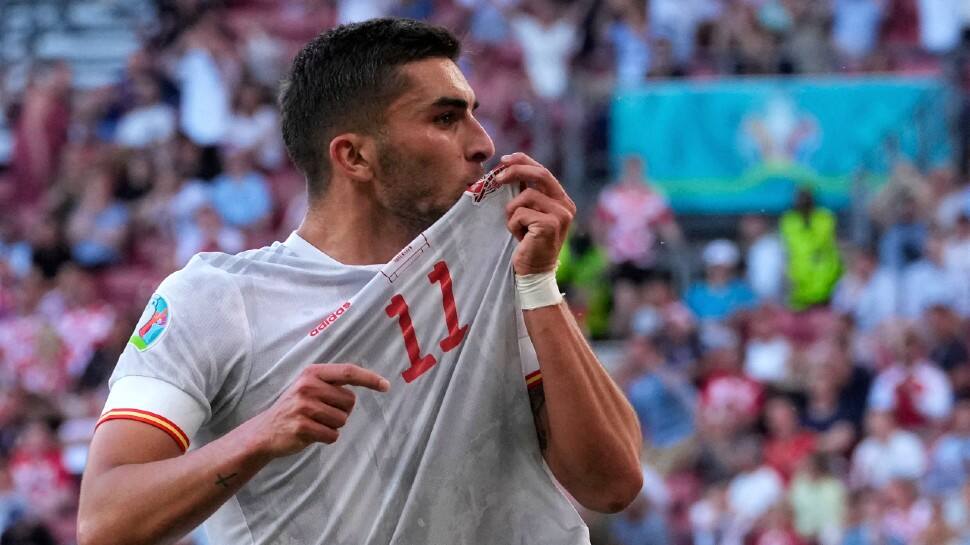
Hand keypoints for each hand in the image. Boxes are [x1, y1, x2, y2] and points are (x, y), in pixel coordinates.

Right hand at [248, 364, 389, 458]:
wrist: (265, 431)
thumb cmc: (295, 408)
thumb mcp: (309, 386)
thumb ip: (332, 383)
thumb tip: (370, 381)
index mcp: (312, 373)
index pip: (348, 372)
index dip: (369, 378)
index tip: (386, 385)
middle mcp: (308, 386)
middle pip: (350, 401)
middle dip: (342, 411)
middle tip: (321, 413)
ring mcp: (304, 406)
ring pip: (342, 420)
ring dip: (333, 425)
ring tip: (314, 423)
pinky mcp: (302, 427)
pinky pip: (332, 435)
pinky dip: (326, 437)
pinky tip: (311, 433)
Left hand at [497, 153, 575, 274]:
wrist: (534, 271)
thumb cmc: (528, 242)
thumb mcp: (529, 213)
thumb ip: (526, 193)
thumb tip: (506, 168)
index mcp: (562, 199)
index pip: (543, 171)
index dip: (523, 161)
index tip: (504, 160)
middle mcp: (566, 205)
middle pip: (540, 174)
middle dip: (515, 171)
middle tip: (497, 178)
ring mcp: (560, 215)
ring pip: (526, 196)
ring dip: (512, 211)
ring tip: (517, 228)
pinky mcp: (550, 225)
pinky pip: (520, 213)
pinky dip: (513, 225)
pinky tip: (520, 237)